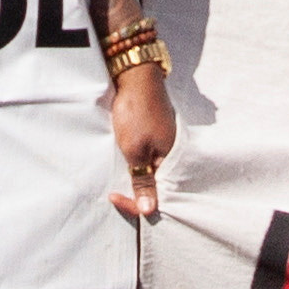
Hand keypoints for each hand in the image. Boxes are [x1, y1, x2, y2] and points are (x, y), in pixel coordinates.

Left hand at [107, 61, 172, 220]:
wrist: (137, 78)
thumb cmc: (137, 113)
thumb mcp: (135, 150)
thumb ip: (142, 180)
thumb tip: (150, 211)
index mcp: (173, 162)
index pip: (158, 197)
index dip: (135, 203)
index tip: (114, 197)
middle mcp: (174, 157)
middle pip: (158, 188)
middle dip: (138, 195)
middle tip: (115, 195)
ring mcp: (166, 146)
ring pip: (153, 174)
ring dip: (137, 181)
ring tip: (120, 184)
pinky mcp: (158, 137)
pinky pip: (151, 161)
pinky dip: (139, 167)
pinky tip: (129, 167)